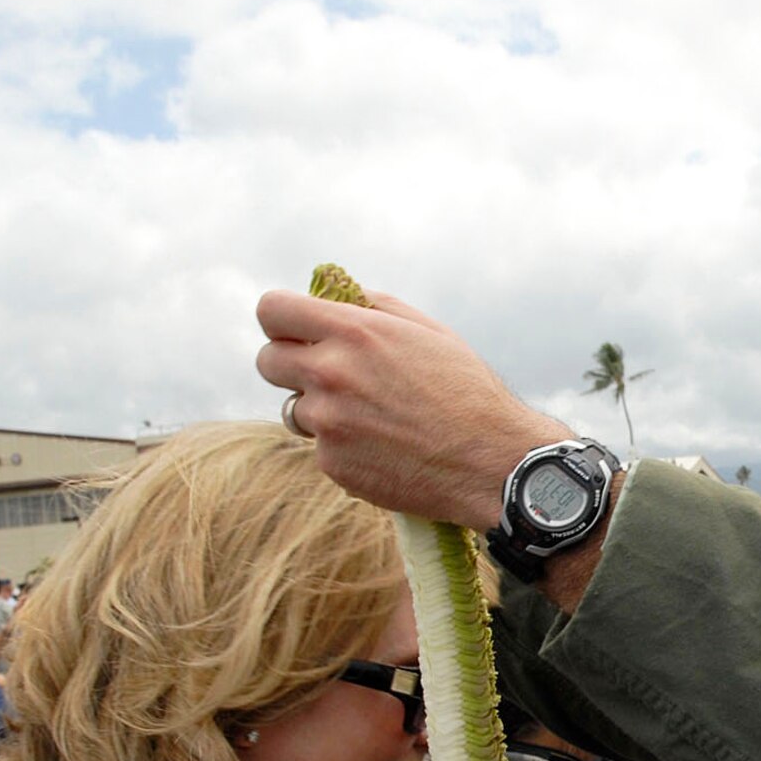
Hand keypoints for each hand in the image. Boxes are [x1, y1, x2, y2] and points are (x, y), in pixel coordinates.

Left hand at [255, 289, 571, 529]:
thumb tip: (335, 296)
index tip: (294, 329)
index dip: (281, 319)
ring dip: (320, 409)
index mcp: (354, 332)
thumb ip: (374, 306)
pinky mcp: (334, 465)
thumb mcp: (429, 331)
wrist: (492, 463)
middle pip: (267, 361)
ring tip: (370, 415)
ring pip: (294, 409)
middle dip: (290, 363)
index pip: (272, 310)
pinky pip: (321, 448)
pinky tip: (385, 447)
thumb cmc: (468, 392)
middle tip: (325, 373)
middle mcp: (331, 375)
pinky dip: (343, 446)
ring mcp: (328, 424)